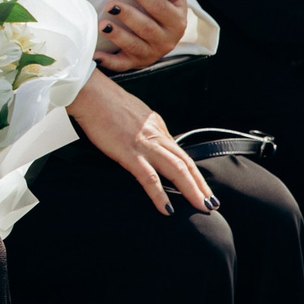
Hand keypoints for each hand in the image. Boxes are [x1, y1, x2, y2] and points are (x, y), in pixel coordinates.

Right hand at [66, 70, 215, 213]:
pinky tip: (167, 209)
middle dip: (201, 185)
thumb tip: (151, 142)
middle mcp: (157, 136)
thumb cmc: (106, 103)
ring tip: (201, 207)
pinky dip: (160, 195)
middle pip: (185, 164)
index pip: (180, 153)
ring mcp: (145, 146)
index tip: (200, 187)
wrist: (92, 94)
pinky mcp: (129, 154)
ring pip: (176, 170)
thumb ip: (146, 131)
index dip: (193, 172)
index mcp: (158, 127)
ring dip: (191, 190)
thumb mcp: (134, 116)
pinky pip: (149, 178)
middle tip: (211, 203)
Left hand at [95, 0, 191, 71]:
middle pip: (146, 28)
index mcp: (176, 22)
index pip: (159, 7)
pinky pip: (121, 64)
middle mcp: (166, 40)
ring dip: (118, 35)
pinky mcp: (136, 63)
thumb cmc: (164, 15)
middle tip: (111, 5)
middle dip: (127, 16)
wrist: (163, 40)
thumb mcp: (175, 2)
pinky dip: (109, 61)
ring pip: (133, 45)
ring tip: (103, 25)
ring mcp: (151, 54)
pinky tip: (96, 55)